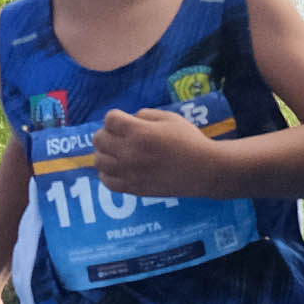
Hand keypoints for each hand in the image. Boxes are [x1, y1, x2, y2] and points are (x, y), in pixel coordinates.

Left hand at [88, 106, 230, 195]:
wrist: (204, 170)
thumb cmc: (190, 141)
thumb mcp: (170, 118)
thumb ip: (145, 115)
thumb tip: (129, 120)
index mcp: (139, 132)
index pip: (109, 119)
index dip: (115, 117)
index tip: (124, 120)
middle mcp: (130, 153)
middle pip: (99, 139)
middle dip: (107, 133)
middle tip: (118, 135)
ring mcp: (130, 172)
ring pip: (99, 161)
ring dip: (104, 153)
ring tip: (115, 152)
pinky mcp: (134, 188)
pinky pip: (107, 182)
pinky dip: (107, 173)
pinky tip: (116, 168)